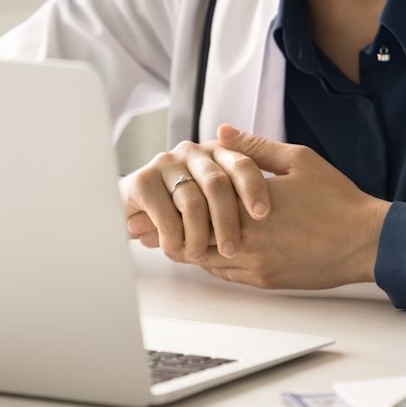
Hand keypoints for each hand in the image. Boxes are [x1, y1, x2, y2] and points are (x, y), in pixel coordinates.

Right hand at [119, 137, 270, 262]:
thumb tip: (268, 207)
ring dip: (198, 235)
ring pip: (191, 201)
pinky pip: (165, 214)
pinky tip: (176, 247)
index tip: (263, 214)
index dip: (253, 188)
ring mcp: (166, 164)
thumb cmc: (190, 207)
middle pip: (217, 184)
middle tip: (232, 249)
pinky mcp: (142, 181)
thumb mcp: (223, 202)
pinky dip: (174, 237)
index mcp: (218, 152)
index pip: (242, 164)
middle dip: (227, 220)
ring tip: (200, 254)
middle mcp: (193, 152)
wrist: (137, 211)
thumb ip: (245, 195)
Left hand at [195, 124, 390, 289]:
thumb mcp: (297, 160)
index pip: (196, 204)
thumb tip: (220, 133)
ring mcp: (254, 266)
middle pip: (193, 236)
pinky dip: (218, 261)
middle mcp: (245, 241)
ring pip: (206, 260)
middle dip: (186, 221)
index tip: (184, 184)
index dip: (186, 194)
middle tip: (183, 208)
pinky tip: (224, 244)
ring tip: (200, 225)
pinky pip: (227, 275)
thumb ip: (254, 147)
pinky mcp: (266, 282)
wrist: (366, 240)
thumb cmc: (335, 198)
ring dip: (200, 243)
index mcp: (247, 207)